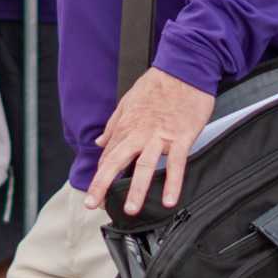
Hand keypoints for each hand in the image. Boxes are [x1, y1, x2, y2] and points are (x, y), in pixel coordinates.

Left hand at [84, 66, 214, 214]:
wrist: (185, 68)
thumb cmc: (158, 84)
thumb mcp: (128, 101)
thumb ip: (114, 124)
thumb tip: (98, 142)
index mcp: (127, 125)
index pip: (109, 154)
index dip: (100, 174)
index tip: (94, 192)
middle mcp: (140, 133)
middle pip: (117, 161)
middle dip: (102, 184)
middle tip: (93, 204)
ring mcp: (161, 136)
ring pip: (145, 166)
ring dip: (137, 189)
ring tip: (130, 209)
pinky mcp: (181, 137)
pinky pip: (177, 164)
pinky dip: (173, 183)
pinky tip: (170, 200)